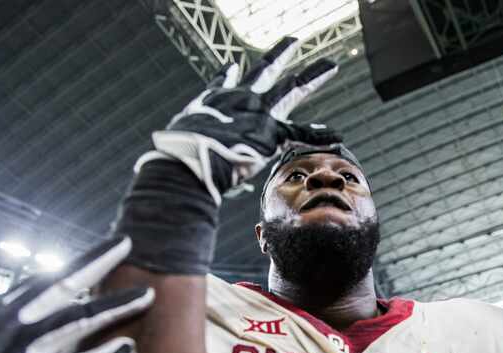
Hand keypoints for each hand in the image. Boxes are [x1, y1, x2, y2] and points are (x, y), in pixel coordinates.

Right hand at [0, 236, 154, 352]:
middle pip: (60, 283)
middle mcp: (6, 320)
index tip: (98, 254)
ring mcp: (15, 347)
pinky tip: (128, 350)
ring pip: (75, 318)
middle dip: (96, 262)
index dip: (72, 268)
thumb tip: (7, 318)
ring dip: (113, 306)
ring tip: (147, 295)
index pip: (41, 283)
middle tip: (126, 242)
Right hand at [140, 36, 340, 204]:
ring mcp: (259, 113)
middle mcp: (241, 100)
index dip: (229, 76)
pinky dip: (319, 135)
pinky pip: (302, 132)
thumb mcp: (179, 140)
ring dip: (313, 76)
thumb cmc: (181, 155)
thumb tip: (164, 162)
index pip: (225, 84)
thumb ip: (180, 142)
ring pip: (292, 89)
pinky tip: (338, 135)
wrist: (193, 157)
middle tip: (293, 40)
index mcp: (217, 101)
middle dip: (280, 54)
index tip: (232, 66)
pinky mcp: (271, 132)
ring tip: (332, 65)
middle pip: (266, 71)